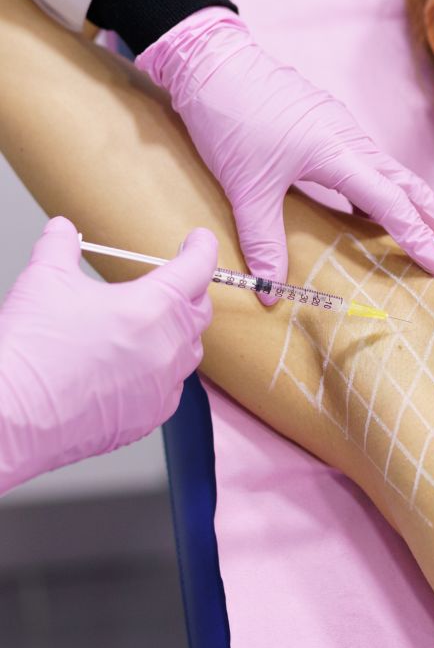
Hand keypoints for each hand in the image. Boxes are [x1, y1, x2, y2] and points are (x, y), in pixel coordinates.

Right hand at [0, 217, 217, 493]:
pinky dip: (161, 373)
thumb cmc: (31, 353)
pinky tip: (135, 367)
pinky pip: (170, 388)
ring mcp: (162, 385)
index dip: (201, 249)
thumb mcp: (44, 280)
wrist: (12, 417)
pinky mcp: (150, 415)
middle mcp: (168, 346)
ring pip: (189, 351)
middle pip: (199, 310)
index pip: (198, 268)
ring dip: (177, 333)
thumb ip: (61, 246)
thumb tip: (62, 230)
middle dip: (189, 292)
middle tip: (170, 284)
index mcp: (154, 306)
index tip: (200, 242)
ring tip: (149, 326)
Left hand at [136, 8, 433, 304]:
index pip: (392, 204)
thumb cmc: (230, 115)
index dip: (420, 240)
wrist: (211, 62)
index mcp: (339, 152)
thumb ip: (262, 239)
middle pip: (412, 187)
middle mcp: (351, 140)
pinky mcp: (328, 129)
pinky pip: (370, 168)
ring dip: (422, 207)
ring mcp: (342, 132)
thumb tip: (270, 291)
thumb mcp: (245, 185)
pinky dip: (386, 194)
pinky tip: (381, 214)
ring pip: (394, 176)